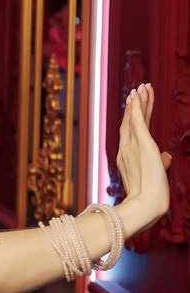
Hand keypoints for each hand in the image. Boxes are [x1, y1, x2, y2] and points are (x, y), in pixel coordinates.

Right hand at [116, 83, 170, 227]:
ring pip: (135, 118)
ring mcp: (132, 147)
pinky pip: (138, 122)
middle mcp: (125, 150)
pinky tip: (137, 95)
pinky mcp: (143, 145)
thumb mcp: (156, 177)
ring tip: (142, 86)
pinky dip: (138, 108)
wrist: (145, 206)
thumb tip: (166, 156)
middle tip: (138, 89)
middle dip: (135, 105)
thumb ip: (159, 164)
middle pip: (130, 122)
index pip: (130, 133)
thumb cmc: (150, 199)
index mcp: (126, 158)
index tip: (135, 104)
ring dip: (139, 101)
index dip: (133, 117)